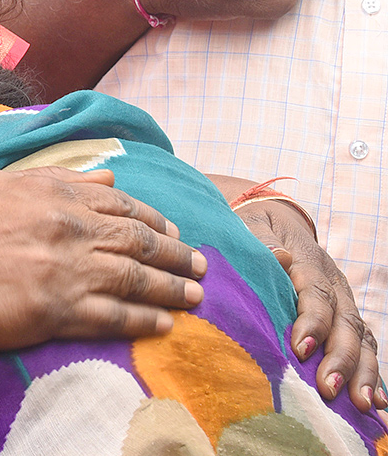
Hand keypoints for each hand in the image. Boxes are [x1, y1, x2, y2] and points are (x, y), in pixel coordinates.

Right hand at [0, 167, 205, 351]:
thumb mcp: (0, 182)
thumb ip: (56, 177)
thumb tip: (105, 176)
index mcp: (54, 194)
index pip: (120, 204)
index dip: (153, 218)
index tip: (173, 230)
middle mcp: (68, 228)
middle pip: (139, 240)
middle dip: (176, 254)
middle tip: (200, 265)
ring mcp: (66, 270)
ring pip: (136, 278)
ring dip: (172, 289)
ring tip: (196, 296)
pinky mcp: (56, 310)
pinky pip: (114, 317)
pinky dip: (145, 321)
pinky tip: (165, 326)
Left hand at [237, 200, 385, 412]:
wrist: (277, 224)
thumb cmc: (256, 229)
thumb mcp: (253, 226)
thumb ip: (263, 242)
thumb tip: (279, 257)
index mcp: (309, 262)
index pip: (317, 293)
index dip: (312, 322)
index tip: (299, 349)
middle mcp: (334, 284)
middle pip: (345, 322)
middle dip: (341, 358)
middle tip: (329, 389)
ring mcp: (343, 302)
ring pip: (361, 337)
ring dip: (362, 372)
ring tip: (361, 404)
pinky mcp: (344, 318)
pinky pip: (364, 345)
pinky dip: (370, 372)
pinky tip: (375, 401)